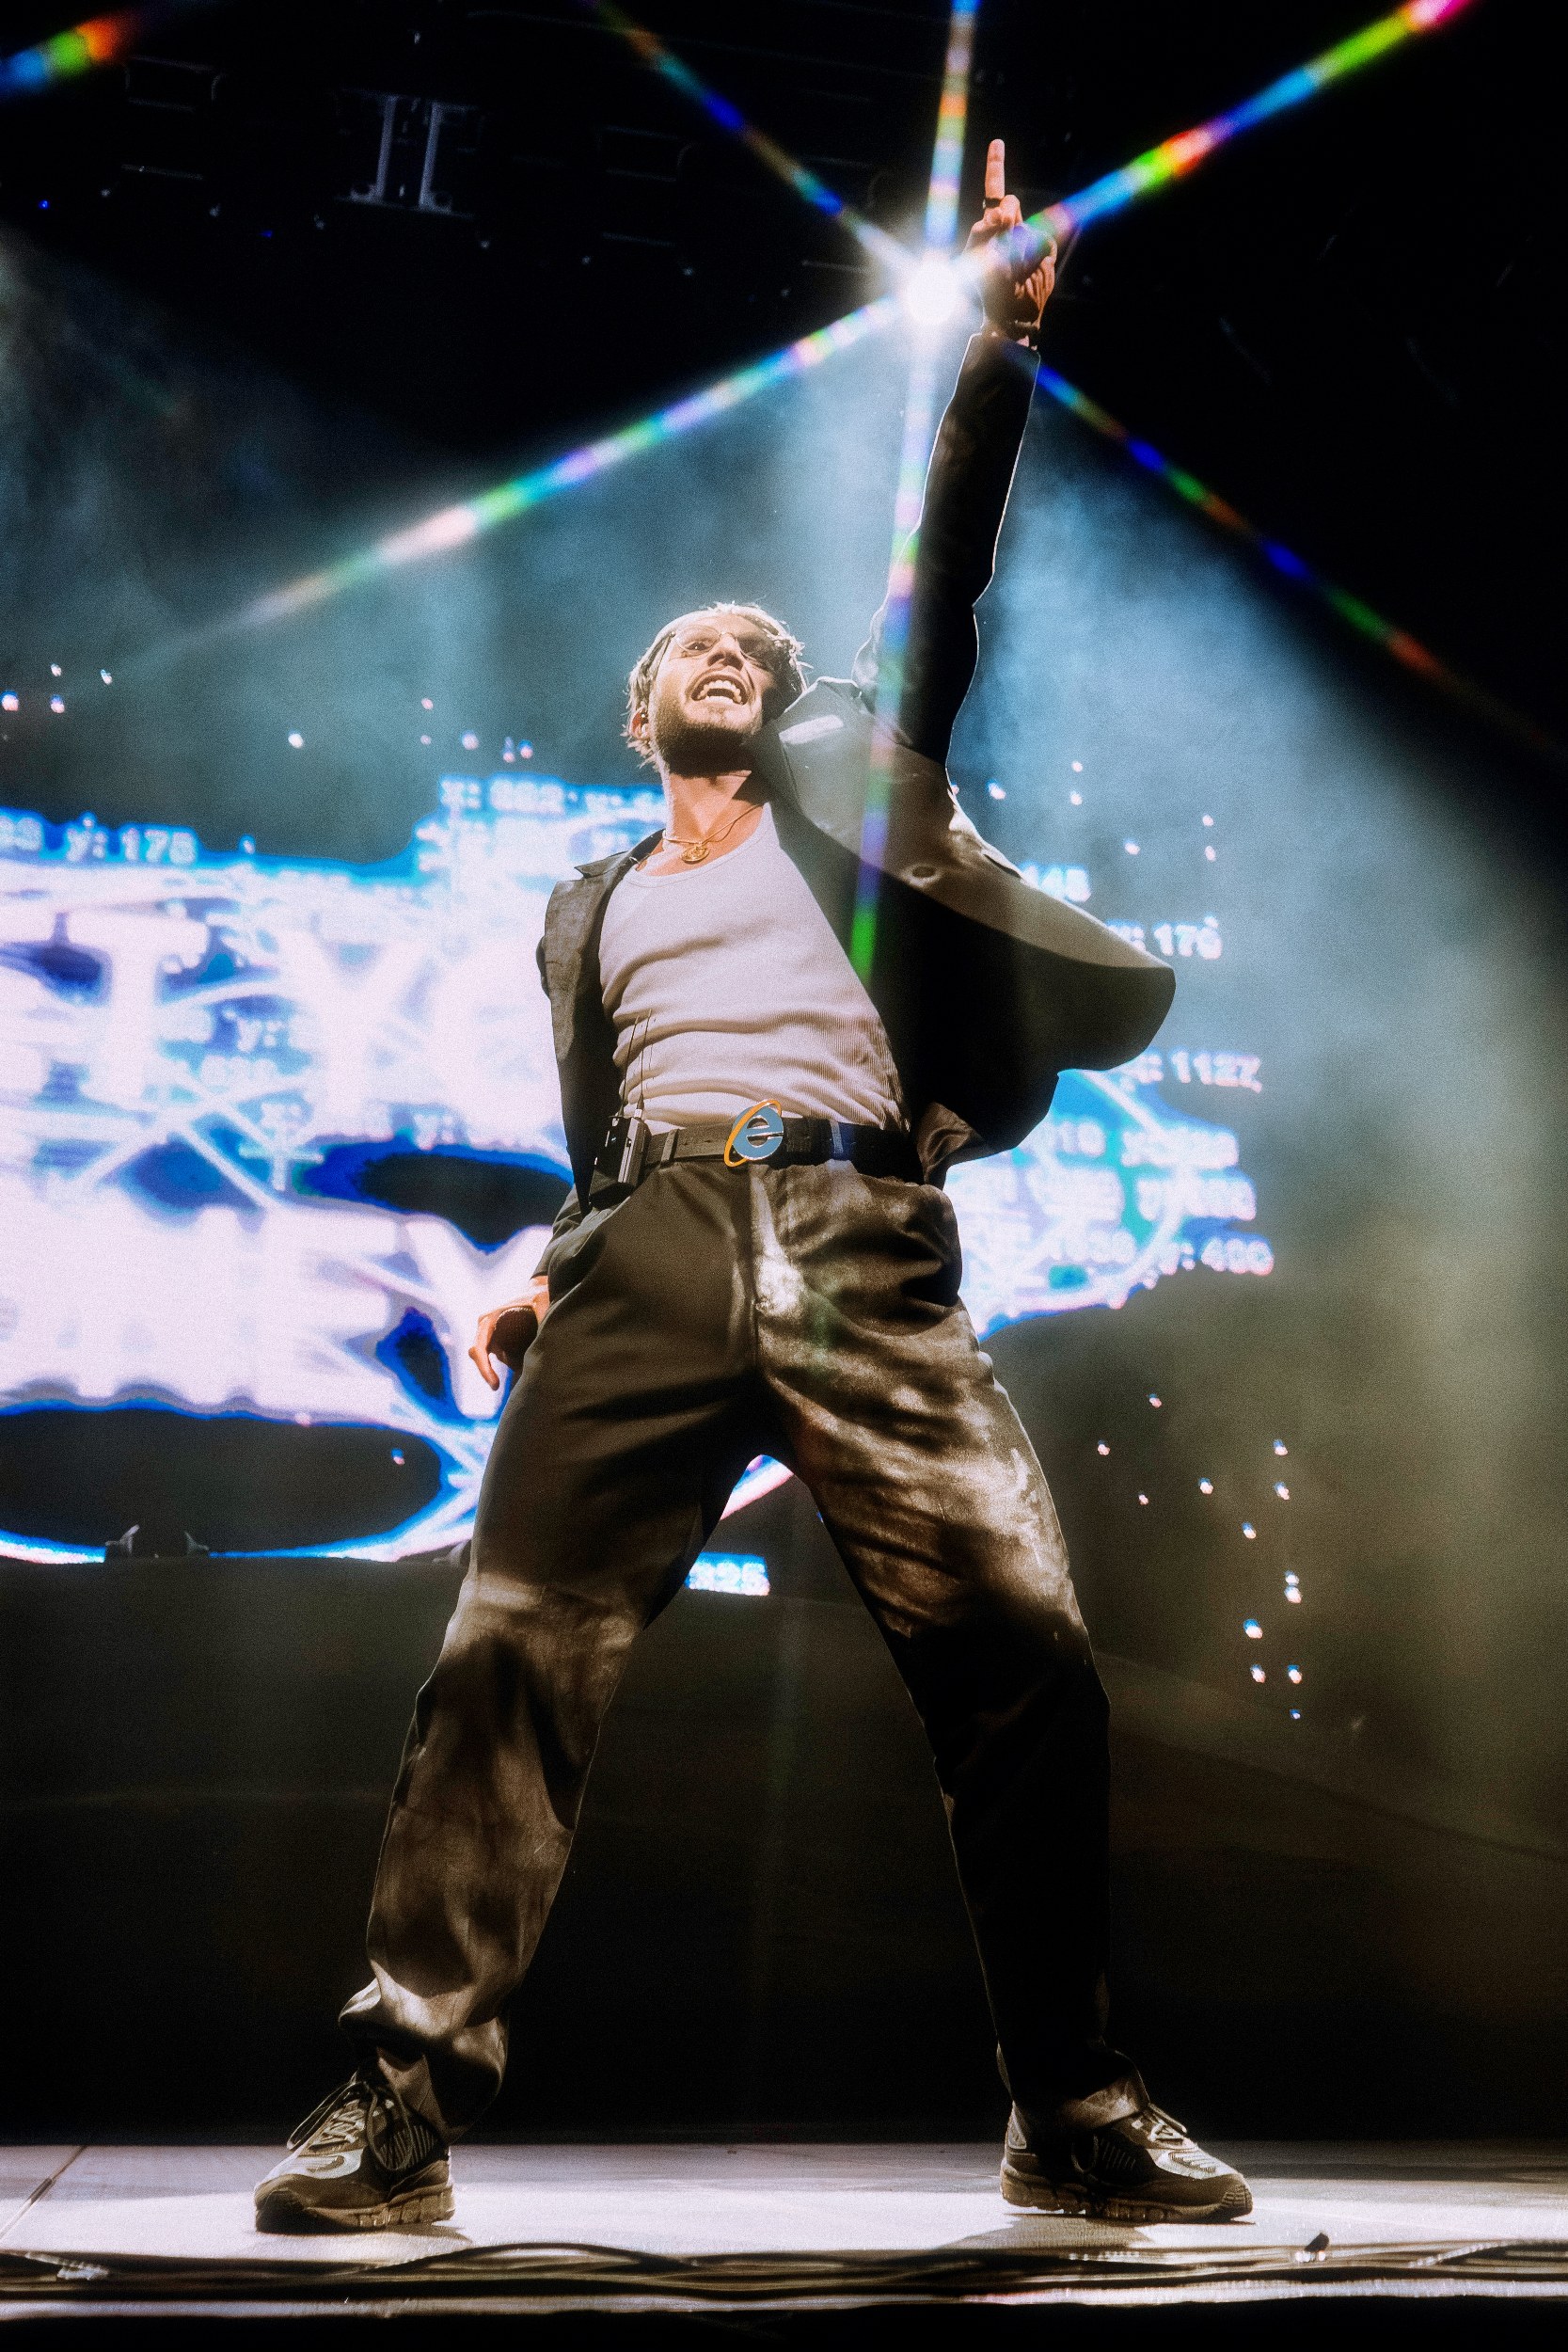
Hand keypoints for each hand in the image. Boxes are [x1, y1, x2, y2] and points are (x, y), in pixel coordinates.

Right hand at [469, 1275, 550, 1391]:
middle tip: (496, 1386)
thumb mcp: (542, 1302)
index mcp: (489, 1318)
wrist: (537, 1291)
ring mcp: (489, 1333)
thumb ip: (543, 1314)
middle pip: (478, 1355)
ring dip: (507, 1364)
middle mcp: (484, 1326)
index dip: (484, 1368)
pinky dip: (510, 1362)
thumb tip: (546, 1333)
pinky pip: (498, 1356)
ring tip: (526, 1363)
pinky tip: (525, 1361)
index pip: (479, 1347)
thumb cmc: (537, 1295)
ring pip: (489, 1358)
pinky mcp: (496, 1339)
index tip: (493, 1384)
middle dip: (488, 1372)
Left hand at [966, 137, 1054, 337]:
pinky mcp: (1044, 246)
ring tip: (1015, 271)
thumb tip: (1003, 208)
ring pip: (1026, 226)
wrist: (1016, 314)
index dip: (996, 167)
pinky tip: (1029, 272)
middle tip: (1002, 254)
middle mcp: (1008, 228)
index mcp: (989, 229)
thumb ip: (988, 232)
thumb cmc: (993, 292)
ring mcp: (1026, 237)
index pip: (993, 194)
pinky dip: (1037, 256)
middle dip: (1005, 224)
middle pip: (1009, 205)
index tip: (998, 143)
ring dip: (1020, 249)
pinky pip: (1042, 240)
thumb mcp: (981, 262)